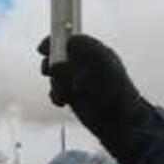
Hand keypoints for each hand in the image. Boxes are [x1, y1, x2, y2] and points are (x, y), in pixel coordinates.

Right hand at [37, 34, 151, 163]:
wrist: (120, 122)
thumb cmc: (114, 93)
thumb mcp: (97, 69)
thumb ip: (73, 64)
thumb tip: (54, 65)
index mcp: (96, 53)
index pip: (71, 40)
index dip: (56, 41)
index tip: (42, 49)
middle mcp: (86, 65)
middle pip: (59, 56)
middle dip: (51, 64)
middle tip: (47, 71)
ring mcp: (79, 80)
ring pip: (56, 74)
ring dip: (55, 83)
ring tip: (63, 94)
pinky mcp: (74, 96)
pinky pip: (57, 90)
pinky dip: (56, 95)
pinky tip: (62, 102)